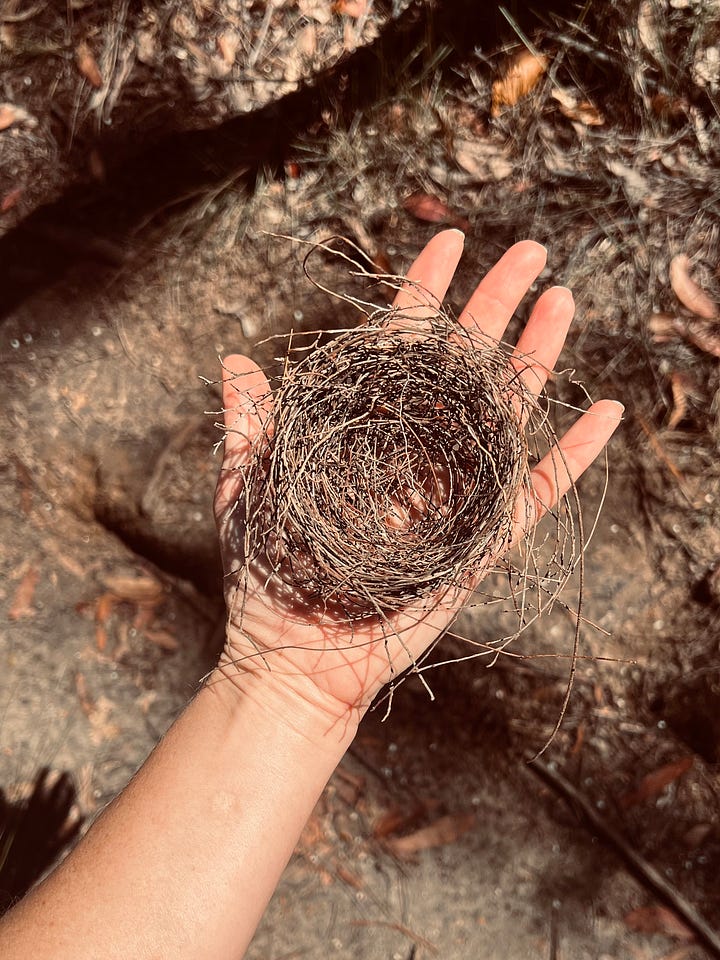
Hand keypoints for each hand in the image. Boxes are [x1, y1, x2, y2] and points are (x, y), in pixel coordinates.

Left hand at [213, 231, 622, 728]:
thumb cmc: (268, 577)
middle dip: (495, 303)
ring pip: (505, 412)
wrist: (292, 659)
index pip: (401, 345)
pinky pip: (537, 491)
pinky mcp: (483, 540)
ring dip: (536, 356)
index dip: (425, 290)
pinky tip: (604, 412)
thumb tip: (235, 360)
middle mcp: (417, 452)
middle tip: (529, 249)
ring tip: (562, 299)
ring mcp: (455, 492)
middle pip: (465, 364)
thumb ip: (249, 424)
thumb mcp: (248, 488)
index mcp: (365, 431)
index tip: (450, 238)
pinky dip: (573, 454)